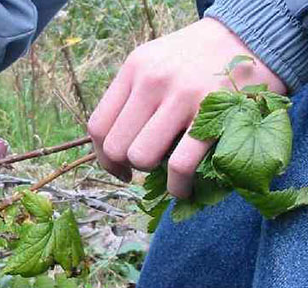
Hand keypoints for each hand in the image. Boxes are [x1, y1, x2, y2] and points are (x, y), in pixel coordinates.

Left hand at [87, 17, 286, 197]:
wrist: (252, 36)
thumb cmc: (197, 59)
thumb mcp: (155, 62)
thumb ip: (132, 96)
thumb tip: (114, 147)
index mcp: (134, 68)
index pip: (98, 125)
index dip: (103, 157)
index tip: (119, 167)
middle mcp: (153, 80)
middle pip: (116, 146)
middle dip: (127, 166)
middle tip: (146, 168)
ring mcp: (182, 96)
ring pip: (142, 157)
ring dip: (152, 174)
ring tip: (166, 171)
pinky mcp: (214, 114)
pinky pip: (180, 166)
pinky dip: (178, 186)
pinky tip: (184, 188)